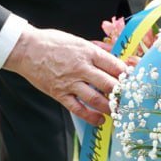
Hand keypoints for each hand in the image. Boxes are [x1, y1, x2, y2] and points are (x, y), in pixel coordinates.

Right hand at [3, 26, 128, 125]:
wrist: (26, 49)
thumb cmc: (52, 42)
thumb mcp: (77, 40)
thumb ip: (95, 50)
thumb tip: (112, 55)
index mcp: (87, 52)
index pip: (114, 65)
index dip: (126, 75)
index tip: (133, 81)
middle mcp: (81, 68)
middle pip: (108, 83)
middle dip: (122, 94)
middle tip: (130, 100)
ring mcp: (70, 82)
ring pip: (95, 99)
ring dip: (110, 108)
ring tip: (118, 112)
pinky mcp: (59, 93)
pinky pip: (78, 108)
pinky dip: (90, 116)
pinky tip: (99, 120)